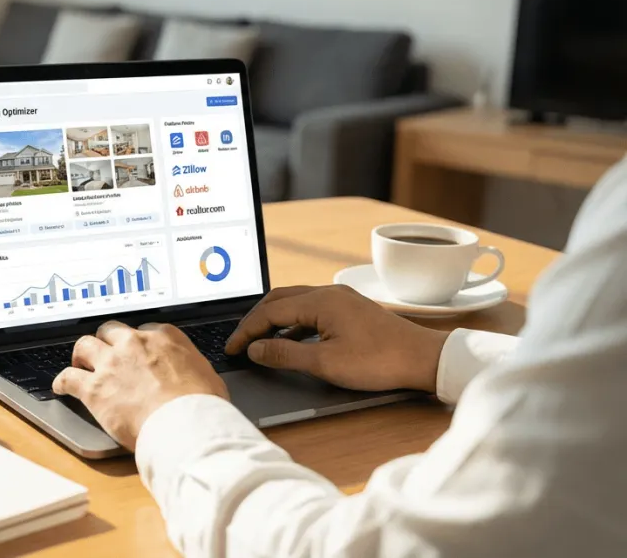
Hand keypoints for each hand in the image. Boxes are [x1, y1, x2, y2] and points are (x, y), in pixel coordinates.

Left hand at [52, 320, 226, 449]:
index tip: (135, 352)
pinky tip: (61, 386)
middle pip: (110, 331)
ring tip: (80, 363)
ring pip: (85, 345)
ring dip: (81, 355)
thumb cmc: (202, 406)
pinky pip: (68, 377)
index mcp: (165, 337)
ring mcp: (112, 364)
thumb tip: (193, 376)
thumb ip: (191, 368)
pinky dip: (62, 381)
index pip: (144, 330)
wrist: (185, 425)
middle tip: (106, 354)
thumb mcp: (207, 376)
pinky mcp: (94, 388)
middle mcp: (134, 344)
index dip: (137, 343)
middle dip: (107, 341)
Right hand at [226, 285, 448, 392]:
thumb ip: (285, 355)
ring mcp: (341, 299)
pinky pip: (311, 309)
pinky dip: (293, 323)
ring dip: (274, 320)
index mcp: (320, 301)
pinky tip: (291, 341)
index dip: (246, 331)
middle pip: (279, 299)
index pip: (270, 312)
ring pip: (295, 302)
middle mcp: (329, 292)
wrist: (424, 359)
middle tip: (239, 342)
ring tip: (259, 341)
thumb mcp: (325, 363)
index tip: (232, 348)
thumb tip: (256, 350)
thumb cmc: (379, 361)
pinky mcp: (350, 308)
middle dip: (255, 320)